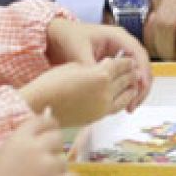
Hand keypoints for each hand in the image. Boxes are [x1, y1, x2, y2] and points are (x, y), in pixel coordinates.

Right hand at [0, 109, 67, 175]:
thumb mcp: (2, 154)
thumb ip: (20, 140)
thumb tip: (43, 121)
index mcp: (20, 138)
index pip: (42, 120)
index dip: (48, 125)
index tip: (50, 129)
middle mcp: (36, 148)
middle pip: (56, 137)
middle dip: (53, 146)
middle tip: (46, 156)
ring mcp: (47, 165)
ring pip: (62, 160)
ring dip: (56, 168)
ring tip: (43, 174)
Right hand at [17, 58, 138, 127]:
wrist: (40, 105)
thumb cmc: (53, 82)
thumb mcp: (76, 65)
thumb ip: (95, 65)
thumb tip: (106, 66)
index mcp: (101, 74)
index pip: (121, 65)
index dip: (126, 61)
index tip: (130, 59)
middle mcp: (106, 91)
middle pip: (126, 79)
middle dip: (131, 72)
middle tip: (135, 69)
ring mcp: (103, 106)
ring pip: (125, 94)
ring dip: (130, 87)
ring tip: (132, 82)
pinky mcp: (98, 117)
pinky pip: (117, 107)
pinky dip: (123, 100)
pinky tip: (123, 97)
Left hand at [46, 18, 150, 107]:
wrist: (58, 35)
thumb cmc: (69, 38)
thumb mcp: (79, 52)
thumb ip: (92, 66)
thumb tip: (104, 83)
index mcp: (118, 37)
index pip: (138, 54)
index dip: (142, 72)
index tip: (139, 90)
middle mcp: (124, 44)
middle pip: (142, 65)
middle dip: (141, 86)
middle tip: (134, 105)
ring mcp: (121, 53)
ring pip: (137, 73)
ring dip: (136, 90)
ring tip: (129, 108)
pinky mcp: (115, 63)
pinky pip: (127, 76)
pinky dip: (127, 90)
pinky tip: (122, 103)